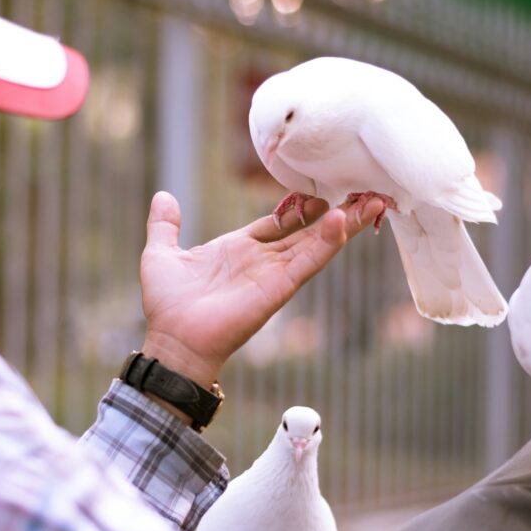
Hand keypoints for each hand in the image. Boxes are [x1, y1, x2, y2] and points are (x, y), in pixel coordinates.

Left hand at [139, 191, 382, 388]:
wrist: (173, 339)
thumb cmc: (167, 305)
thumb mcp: (161, 254)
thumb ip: (165, 225)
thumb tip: (163, 195)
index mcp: (239, 249)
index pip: (278, 223)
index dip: (299, 208)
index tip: (319, 191)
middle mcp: (261, 260)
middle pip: (307, 232)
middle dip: (334, 213)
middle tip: (362, 191)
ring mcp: (273, 274)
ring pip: (316, 244)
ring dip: (344, 224)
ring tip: (370, 202)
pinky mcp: (279, 288)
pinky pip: (308, 262)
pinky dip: (327, 243)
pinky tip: (342, 223)